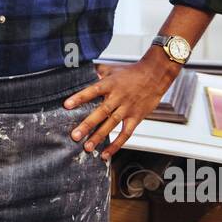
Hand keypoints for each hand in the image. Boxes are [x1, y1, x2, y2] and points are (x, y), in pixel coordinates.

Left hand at [62, 53, 182, 160]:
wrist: (155, 75)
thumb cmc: (132, 72)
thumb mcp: (112, 68)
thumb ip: (97, 71)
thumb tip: (82, 71)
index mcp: (110, 84)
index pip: (93, 90)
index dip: (80, 97)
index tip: (66, 105)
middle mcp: (118, 97)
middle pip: (101, 112)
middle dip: (87, 125)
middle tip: (75, 136)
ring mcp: (127, 109)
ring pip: (112, 124)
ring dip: (99, 137)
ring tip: (88, 147)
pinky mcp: (136, 118)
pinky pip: (126, 134)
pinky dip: (116, 145)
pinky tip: (106, 153)